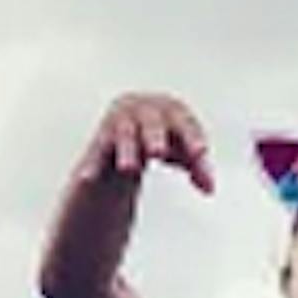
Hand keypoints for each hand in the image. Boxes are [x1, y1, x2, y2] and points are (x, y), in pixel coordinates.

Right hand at [82, 93, 214, 193]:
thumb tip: (210, 189)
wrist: (128, 128)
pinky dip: (94, 165)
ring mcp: (120, 121)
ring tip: (129, 169)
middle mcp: (144, 109)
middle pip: (151, 122)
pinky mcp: (101, 138)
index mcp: (170, 108)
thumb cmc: (165, 138)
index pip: (184, 122)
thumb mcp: (183, 153)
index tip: (199, 153)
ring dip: (127, 151)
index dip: (191, 137)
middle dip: (154, 136)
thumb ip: (198, 168)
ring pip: (124, 135)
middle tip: (158, 152)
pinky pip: (98, 152)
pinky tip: (87, 179)